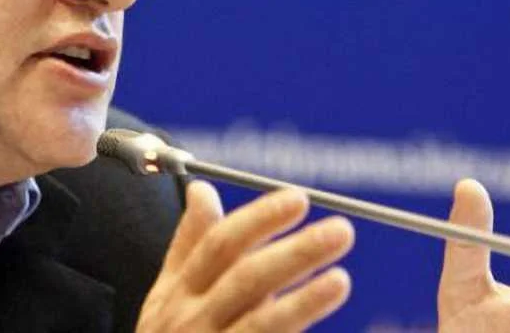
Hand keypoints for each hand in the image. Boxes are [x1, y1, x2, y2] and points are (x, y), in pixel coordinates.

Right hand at [137, 181, 353, 332]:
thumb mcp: (168, 292)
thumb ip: (189, 242)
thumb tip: (201, 190)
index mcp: (179, 290)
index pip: (220, 244)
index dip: (260, 219)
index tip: (299, 199)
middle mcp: (192, 320)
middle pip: (247, 279)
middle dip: (296, 253)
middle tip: (341, 231)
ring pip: (263, 324)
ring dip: (304, 301)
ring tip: (340, 279)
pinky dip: (296, 329)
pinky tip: (322, 317)